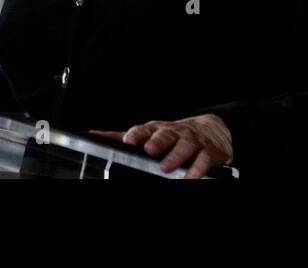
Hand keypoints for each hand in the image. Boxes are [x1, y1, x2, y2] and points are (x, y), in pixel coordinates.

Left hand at [90, 114, 231, 179]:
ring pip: (184, 145)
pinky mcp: (208, 151)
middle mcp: (175, 133)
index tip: (129, 140)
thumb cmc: (175, 134)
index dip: (138, 134)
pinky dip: (197, 168)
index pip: (146, 129)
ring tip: (166, 167)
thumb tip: (95, 135)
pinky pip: (203, 159)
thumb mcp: (150, 132)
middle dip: (157, 141)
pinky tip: (191, 177)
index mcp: (158, 129)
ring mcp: (192, 141)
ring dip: (175, 156)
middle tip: (149, 150)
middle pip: (166, 134)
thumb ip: (124, 135)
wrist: (212, 130)